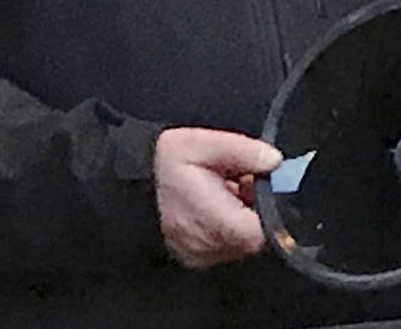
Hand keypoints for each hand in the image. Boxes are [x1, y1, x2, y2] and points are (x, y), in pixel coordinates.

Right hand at [154, 127, 280, 269]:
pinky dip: (225, 227)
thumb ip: (243, 150)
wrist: (126, 185)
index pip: (260, 232)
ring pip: (239, 243)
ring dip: (240, 218)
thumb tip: (273, 161)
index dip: (266, 207)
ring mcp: (198, 255)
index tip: (257, 185)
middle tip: (239, 182)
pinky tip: (213, 206)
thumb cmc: (162, 165)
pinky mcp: (192, 257)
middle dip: (253, 209)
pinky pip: (223, 247)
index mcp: (210, 220)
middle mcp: (204, 245)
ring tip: (223, 192)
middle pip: (253, 237)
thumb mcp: (203, 143)